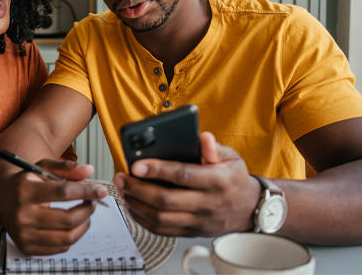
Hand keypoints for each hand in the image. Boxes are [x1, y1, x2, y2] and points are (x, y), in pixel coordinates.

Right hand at [0, 158, 108, 254]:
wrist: (2, 196)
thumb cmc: (25, 181)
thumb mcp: (42, 167)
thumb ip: (66, 168)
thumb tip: (89, 171)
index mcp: (25, 190)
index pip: (63, 193)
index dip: (86, 192)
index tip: (100, 191)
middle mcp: (22, 214)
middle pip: (67, 219)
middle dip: (87, 210)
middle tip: (92, 203)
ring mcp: (23, 234)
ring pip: (66, 237)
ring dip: (83, 225)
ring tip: (85, 214)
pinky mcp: (26, 247)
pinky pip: (59, 248)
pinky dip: (71, 237)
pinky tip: (71, 226)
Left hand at [112, 131, 261, 236]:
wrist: (248, 208)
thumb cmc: (233, 179)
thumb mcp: (231, 157)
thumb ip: (213, 147)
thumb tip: (202, 137)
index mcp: (217, 182)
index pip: (183, 175)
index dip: (157, 170)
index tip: (136, 165)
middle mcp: (208, 204)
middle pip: (166, 200)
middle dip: (138, 188)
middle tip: (122, 177)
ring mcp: (199, 221)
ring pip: (161, 218)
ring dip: (137, 204)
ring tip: (123, 190)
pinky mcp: (192, 232)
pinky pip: (163, 231)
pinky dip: (143, 220)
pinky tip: (133, 206)